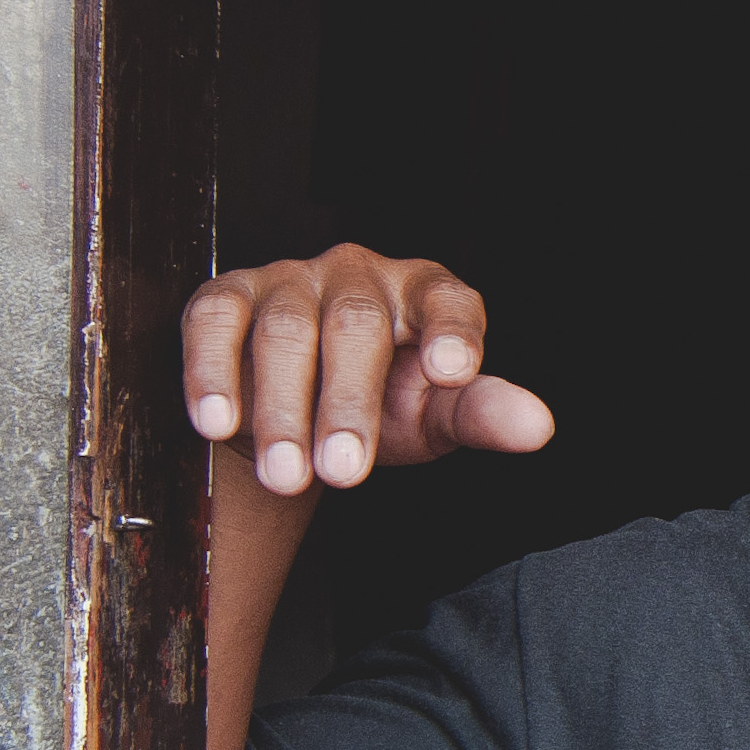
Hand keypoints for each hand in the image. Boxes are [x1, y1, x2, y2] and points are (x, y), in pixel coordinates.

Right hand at [180, 246, 553, 493]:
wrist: (296, 417)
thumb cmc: (379, 407)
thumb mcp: (431, 418)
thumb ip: (478, 416)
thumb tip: (537, 427)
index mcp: (426, 294)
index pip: (451, 303)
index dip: (454, 332)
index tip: (455, 373)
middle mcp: (361, 275)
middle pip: (356, 327)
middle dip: (346, 405)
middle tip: (341, 472)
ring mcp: (291, 280)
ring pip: (285, 331)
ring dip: (282, 409)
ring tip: (285, 474)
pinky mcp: (228, 297)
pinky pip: (216, 322)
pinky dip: (211, 373)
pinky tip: (217, 424)